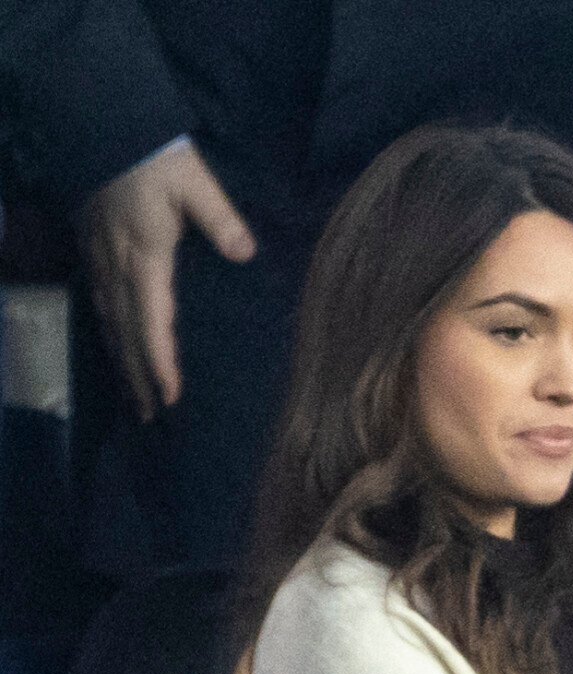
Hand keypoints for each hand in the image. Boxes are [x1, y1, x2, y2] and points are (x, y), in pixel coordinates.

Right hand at [80, 139, 255, 421]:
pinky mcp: (95, 254)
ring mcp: (103, 263)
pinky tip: (119, 351)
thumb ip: (220, 218)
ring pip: (113, 326)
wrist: (102, 126)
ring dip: (124, 364)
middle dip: (140, 379)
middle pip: (129, 336)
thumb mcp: (193, 180)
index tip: (170, 397)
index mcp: (147, 258)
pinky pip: (103, 308)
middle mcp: (120, 268)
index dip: (160, 363)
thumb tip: (246, 252)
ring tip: (136, 399)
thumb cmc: (154, 155)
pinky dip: (112, 338)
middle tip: (152, 418)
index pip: (153, 323)